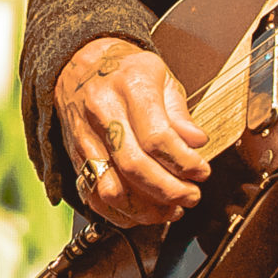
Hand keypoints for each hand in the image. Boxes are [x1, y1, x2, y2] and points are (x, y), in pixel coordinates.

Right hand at [51, 36, 209, 227]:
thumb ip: (180, 113)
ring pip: (111, 188)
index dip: (184, 162)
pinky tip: (143, 213)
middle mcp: (102, 111)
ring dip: (145, 209)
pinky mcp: (76, 156)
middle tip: (191, 196)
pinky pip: (93, 196)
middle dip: (169, 190)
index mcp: (129, 86)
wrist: (80, 64)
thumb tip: (196, 143)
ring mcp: (85, 137)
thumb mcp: (162, 77)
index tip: (202, 172)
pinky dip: (120, 214)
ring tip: (170, 210)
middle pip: (134, 166)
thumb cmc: (125, 70)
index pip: (157, 137)